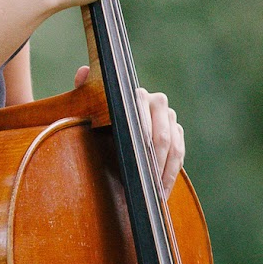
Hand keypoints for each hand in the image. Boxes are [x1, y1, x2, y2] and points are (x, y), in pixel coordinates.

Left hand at [74, 66, 184, 198]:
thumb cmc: (95, 118)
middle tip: (148, 185)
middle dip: (155, 164)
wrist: (110, 127)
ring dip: (165, 173)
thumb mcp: (87, 107)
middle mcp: (157, 102)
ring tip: (156, 193)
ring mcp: (170, 117)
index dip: (143, 145)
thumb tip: (83, 70)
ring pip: (174, 147)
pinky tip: (162, 190)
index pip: (144, 121)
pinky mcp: (177, 131)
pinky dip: (172, 173)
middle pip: (162, 137)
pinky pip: (179, 154)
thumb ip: (84, 90)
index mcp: (136, 95)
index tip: (140, 165)